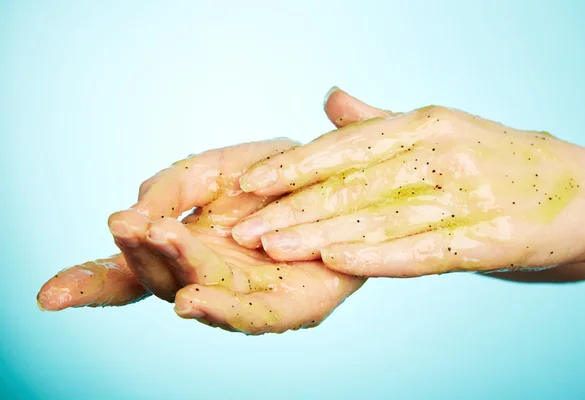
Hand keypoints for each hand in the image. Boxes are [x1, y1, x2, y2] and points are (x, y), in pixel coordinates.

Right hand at [37, 89, 365, 310]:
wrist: (342, 183)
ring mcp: (244, 297)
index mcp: (186, 248)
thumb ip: (172, 184)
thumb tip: (131, 213)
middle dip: (144, 252)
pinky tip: (193, 301)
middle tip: (129, 224)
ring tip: (156, 242)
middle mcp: (208, 278)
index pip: (131, 271)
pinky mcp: (286, 309)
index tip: (47, 296)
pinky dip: (219, 310)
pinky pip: (251, 316)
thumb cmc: (275, 179)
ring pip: (199, 294)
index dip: (89, 284)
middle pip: (162, 278)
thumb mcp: (218, 166)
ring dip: (175, 270)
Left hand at [233, 96, 584, 277]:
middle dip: (292, 207)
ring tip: (272, 247)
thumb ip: (380, 122)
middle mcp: (444, 153)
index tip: (249, 183)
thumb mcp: (440, 130)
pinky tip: (337, 262)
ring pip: (379, 217)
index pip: (347, 145)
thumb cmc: (500, 161)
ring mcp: (469, 195)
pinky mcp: (490, 238)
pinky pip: (424, 249)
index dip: (295, 164)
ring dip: (321, 234)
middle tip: (242, 226)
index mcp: (427, 124)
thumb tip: (330, 100)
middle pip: (353, 184)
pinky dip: (379, 256)